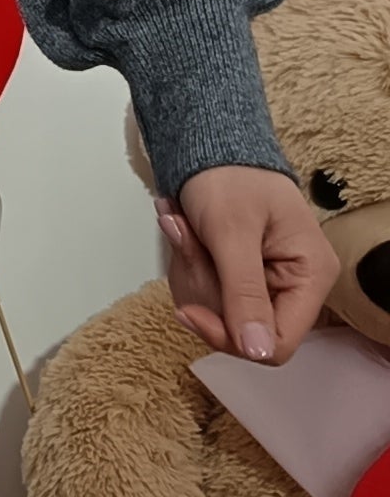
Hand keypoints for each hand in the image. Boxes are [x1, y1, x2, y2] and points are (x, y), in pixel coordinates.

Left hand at [154, 165, 338, 366]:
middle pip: (242, 333)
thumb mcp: (232, 232)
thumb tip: (258, 351)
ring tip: (185, 230)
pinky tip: (185, 236)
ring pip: (219, 317)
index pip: (277, 344)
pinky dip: (190, 270)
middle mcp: (296, 287)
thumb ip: (244, 292)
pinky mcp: (243, 279)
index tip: (191, 310)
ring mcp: (269, 284)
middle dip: (205, 294)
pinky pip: (209, 298)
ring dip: (192, 277)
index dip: (231, 337)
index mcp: (311, 275)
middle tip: (186, 243)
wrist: (212, 145)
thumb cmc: (230, 176)